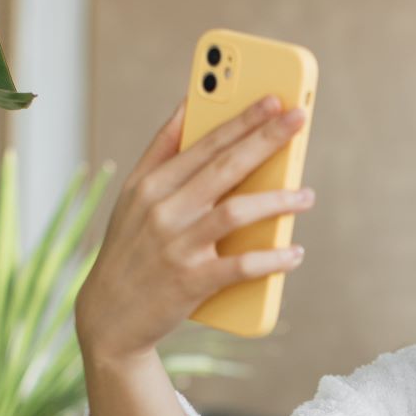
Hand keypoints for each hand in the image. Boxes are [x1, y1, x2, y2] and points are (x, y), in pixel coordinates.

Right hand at [76, 95, 315, 364]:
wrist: (109, 316)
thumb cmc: (130, 249)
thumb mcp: (133, 196)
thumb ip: (161, 150)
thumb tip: (188, 103)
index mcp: (151, 184)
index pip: (205, 143)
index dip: (242, 119)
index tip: (275, 99)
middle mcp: (163, 210)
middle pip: (224, 166)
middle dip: (266, 139)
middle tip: (299, 120)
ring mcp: (176, 246)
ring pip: (236, 212)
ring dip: (277, 201)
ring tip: (306, 196)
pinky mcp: (190, 282)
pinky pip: (240, 266)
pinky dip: (271, 259)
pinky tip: (294, 252)